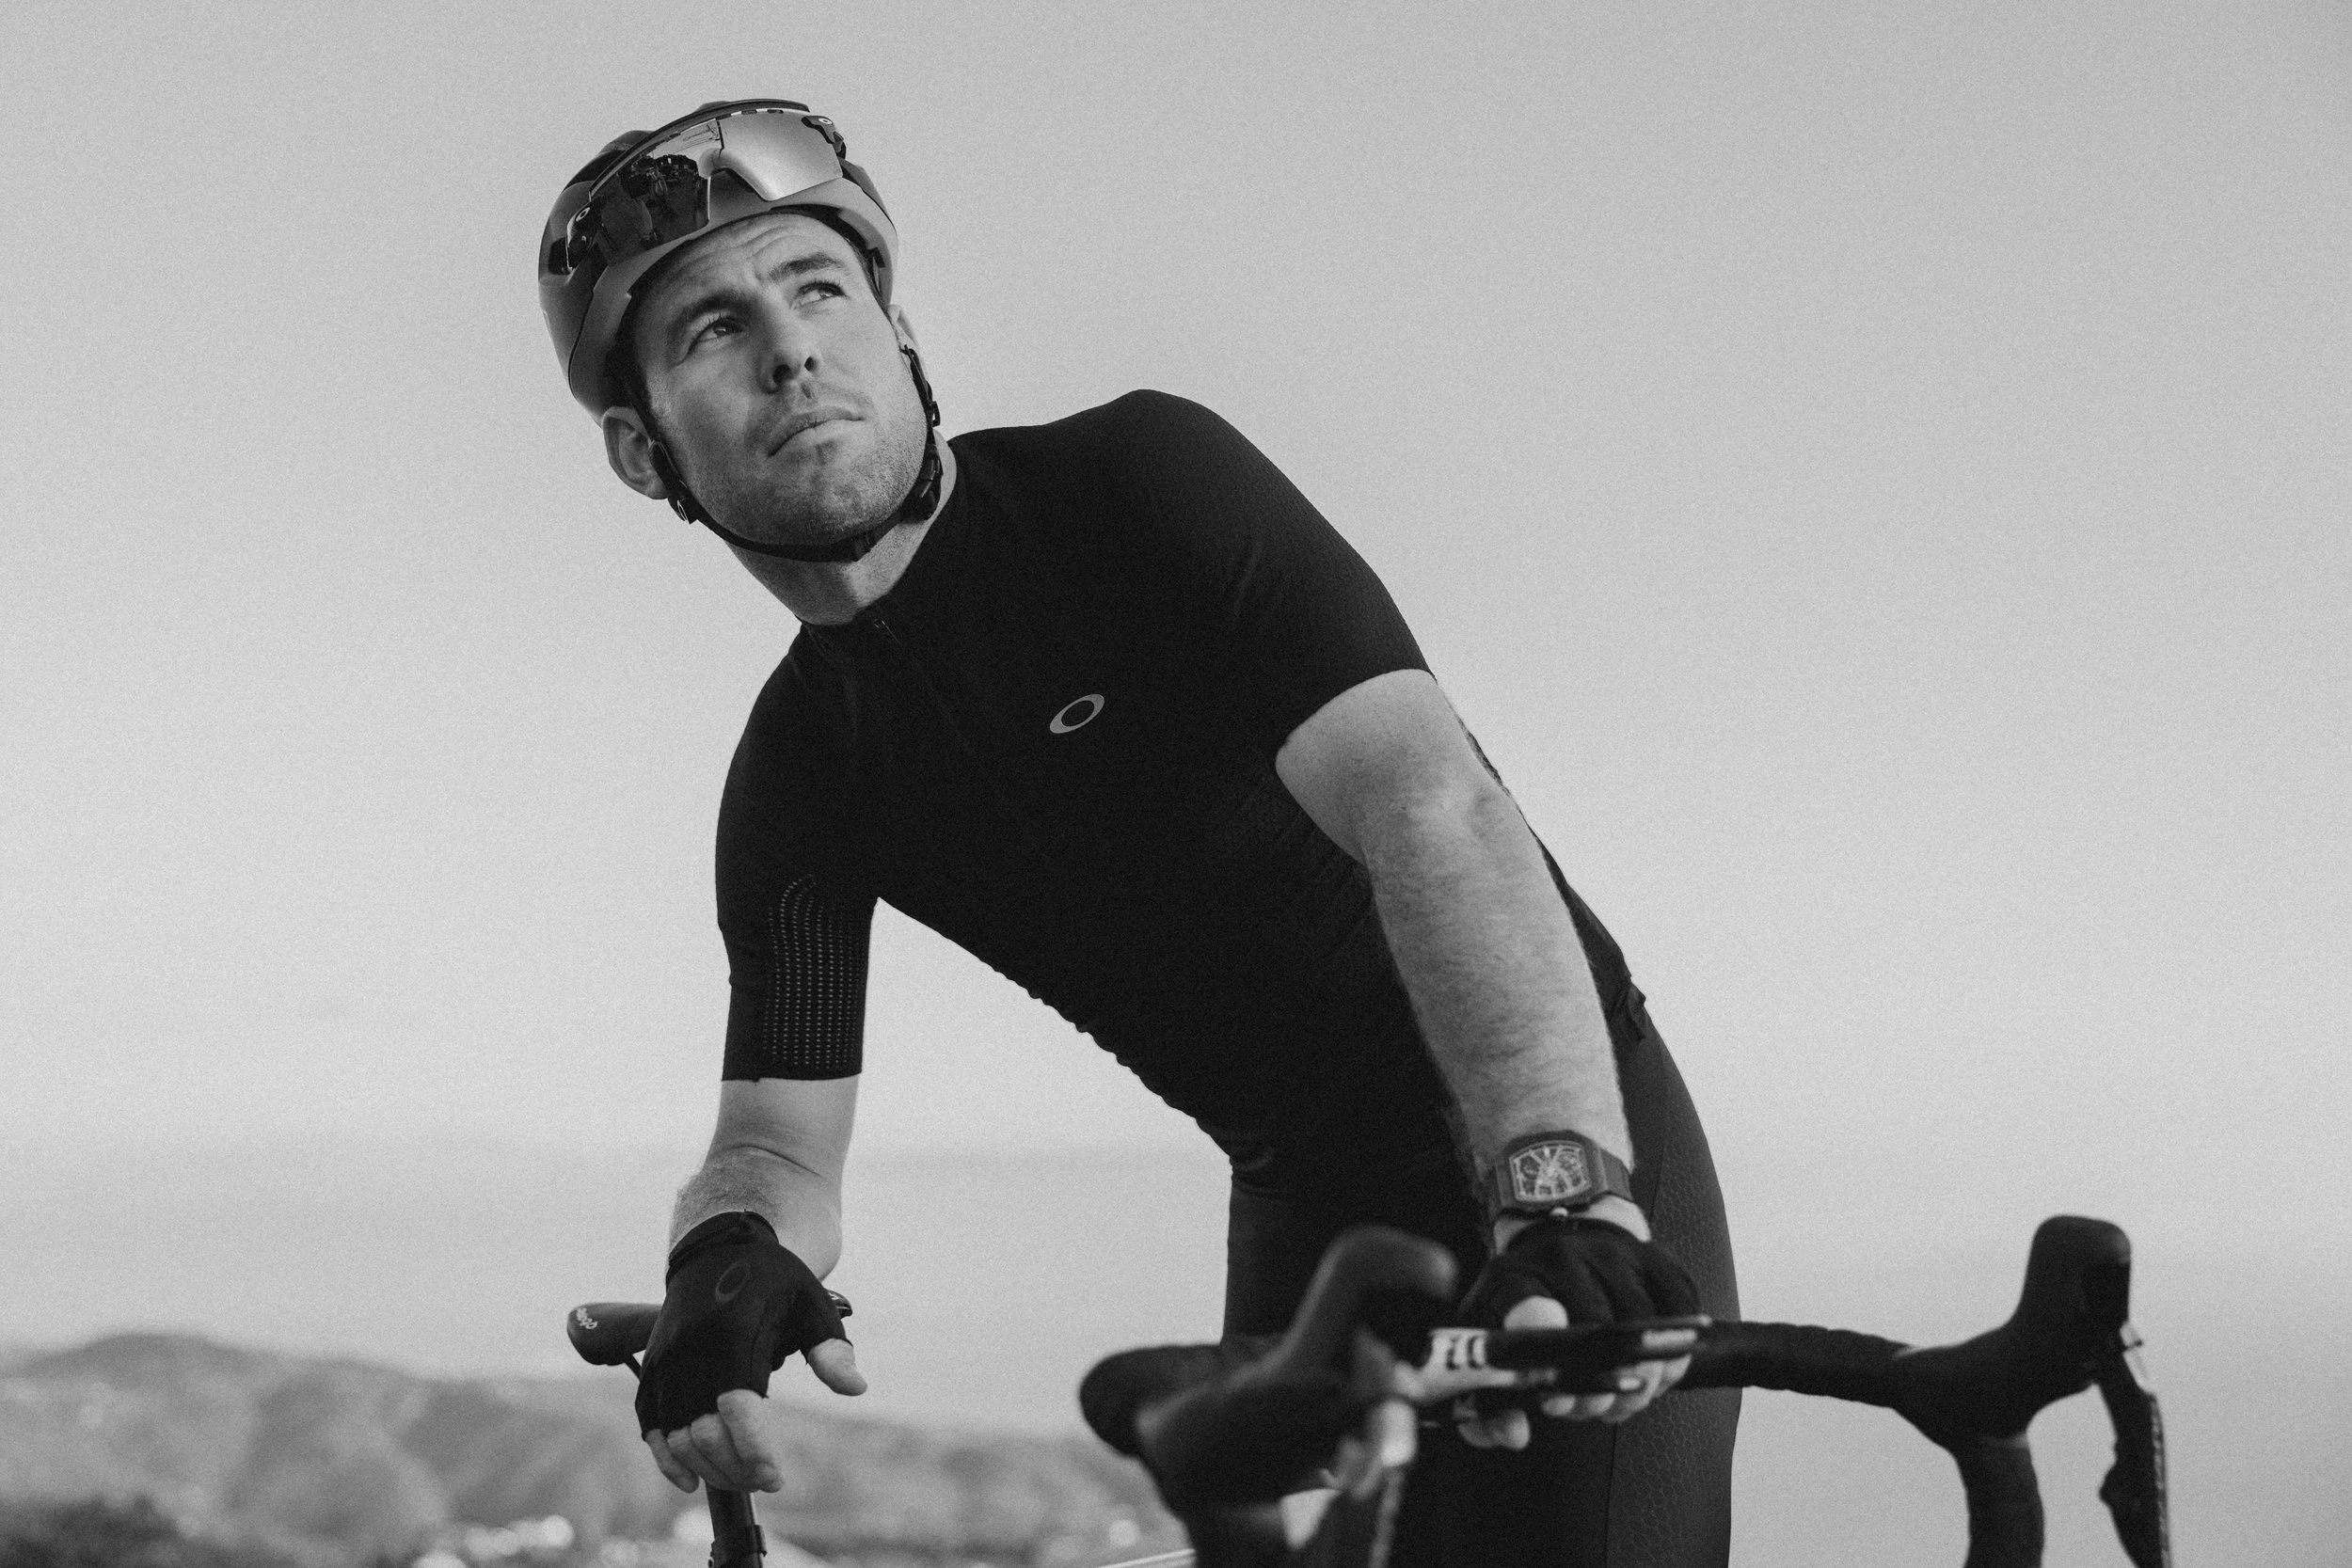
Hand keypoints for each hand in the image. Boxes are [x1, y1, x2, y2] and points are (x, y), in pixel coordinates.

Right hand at [635, 1212, 866, 1491]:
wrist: (719, 1249)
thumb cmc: (776, 1282)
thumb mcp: (813, 1305)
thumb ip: (831, 1350)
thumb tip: (856, 1388)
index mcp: (736, 1334)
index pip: (739, 1408)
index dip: (753, 1451)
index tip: (774, 1478)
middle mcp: (694, 1349)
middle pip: (704, 1431)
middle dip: (734, 1468)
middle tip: (762, 1481)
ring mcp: (667, 1358)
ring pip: (675, 1434)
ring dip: (705, 1468)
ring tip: (738, 1480)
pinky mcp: (653, 1364)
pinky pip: (649, 1421)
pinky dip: (664, 1457)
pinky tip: (688, 1481)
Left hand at [1455, 1209, 1698, 1448]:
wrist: (1560, 1243)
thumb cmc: (1520, 1306)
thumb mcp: (1490, 1345)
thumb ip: (1489, 1404)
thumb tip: (1515, 1436)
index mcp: (1512, 1279)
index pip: (1524, 1308)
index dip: (1544, 1351)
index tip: (1554, 1392)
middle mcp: (1562, 1256)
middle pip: (1597, 1331)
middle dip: (1600, 1390)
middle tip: (1592, 1411)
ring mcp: (1612, 1252)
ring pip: (1642, 1326)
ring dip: (1641, 1380)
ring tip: (1624, 1399)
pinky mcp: (1656, 1258)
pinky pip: (1679, 1313)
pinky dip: (1673, 1355)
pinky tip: (1656, 1375)